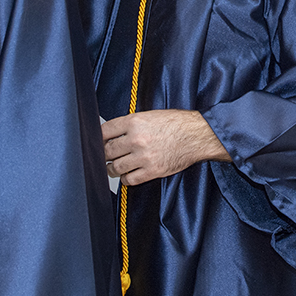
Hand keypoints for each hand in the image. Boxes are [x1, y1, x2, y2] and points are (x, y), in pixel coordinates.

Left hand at [102, 109, 230, 185]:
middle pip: (107, 151)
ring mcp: (143, 156)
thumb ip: (131, 124)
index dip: (98, 137)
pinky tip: (127, 174)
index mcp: (135, 122)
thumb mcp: (150, 115)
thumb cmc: (177, 123)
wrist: (196, 135)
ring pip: (115, 167)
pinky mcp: (152, 171)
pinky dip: (125, 179)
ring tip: (113, 167)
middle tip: (105, 156)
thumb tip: (114, 133)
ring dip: (111, 169)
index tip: (99, 141)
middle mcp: (137, 139)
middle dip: (104, 154)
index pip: (105, 131)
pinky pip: (130, 180)